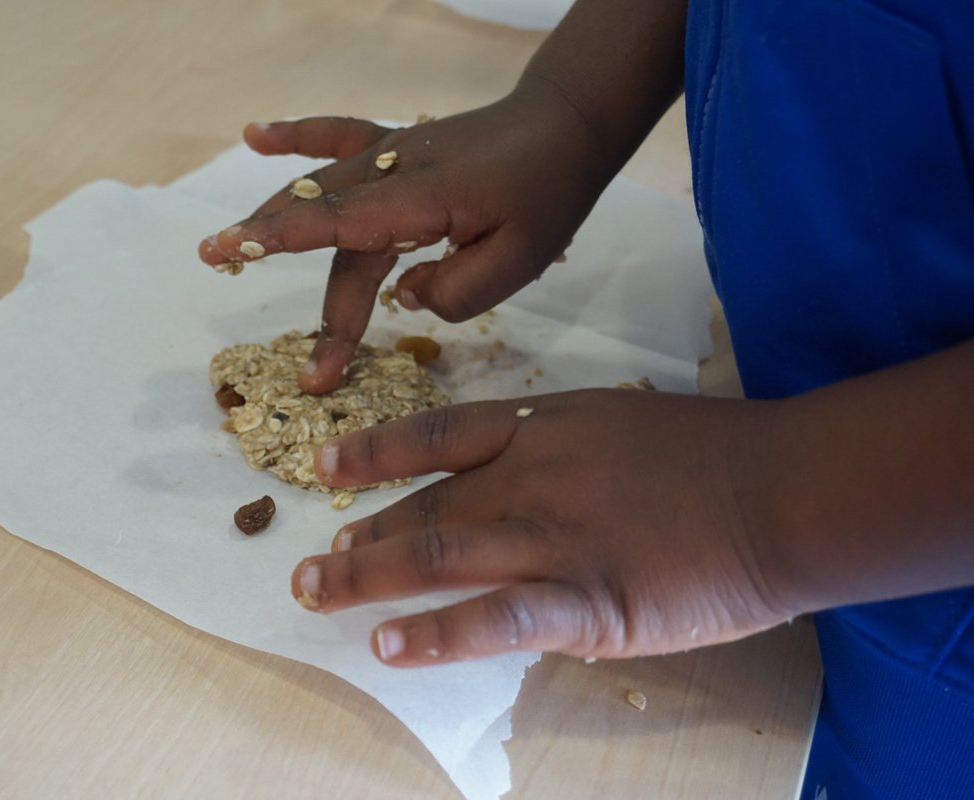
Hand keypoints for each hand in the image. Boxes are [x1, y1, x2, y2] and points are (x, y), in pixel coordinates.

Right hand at [198, 82, 610, 394]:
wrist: (564, 127)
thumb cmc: (547, 194)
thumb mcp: (520, 260)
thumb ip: (457, 291)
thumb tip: (401, 295)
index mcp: (421, 200)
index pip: (338, 224)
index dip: (280, 239)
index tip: (230, 252)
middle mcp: (391, 174)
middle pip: (327, 230)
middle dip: (293, 282)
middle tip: (301, 359)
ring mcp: (388, 156)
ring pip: (319, 195)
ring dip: (274, 225)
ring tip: (224, 252)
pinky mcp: (393, 150)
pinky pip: (337, 139)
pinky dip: (296, 136)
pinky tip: (255, 135)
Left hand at [290, 389, 796, 665]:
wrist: (783, 489)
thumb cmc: (710, 454)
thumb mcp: (618, 422)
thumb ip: (557, 448)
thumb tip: (507, 477)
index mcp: (542, 429)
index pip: (436, 435)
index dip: (374, 452)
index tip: (325, 467)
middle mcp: (532, 478)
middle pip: (425, 508)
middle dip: (362, 537)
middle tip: (315, 564)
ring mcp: (555, 539)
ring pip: (439, 556)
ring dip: (369, 579)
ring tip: (320, 595)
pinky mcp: (588, 601)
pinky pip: (496, 619)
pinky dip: (436, 635)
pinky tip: (390, 648)